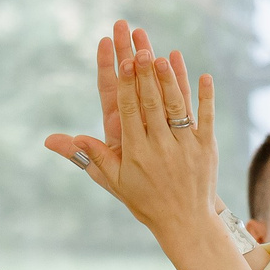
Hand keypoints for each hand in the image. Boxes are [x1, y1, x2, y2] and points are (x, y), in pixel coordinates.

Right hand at [45, 21, 218, 239]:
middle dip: (145, 74)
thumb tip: (61, 140)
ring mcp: (186, 146)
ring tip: (162, 55)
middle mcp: (161, 147)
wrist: (185, 223)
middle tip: (140, 47)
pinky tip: (203, 74)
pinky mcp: (207, 148)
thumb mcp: (114, 181)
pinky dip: (205, 97)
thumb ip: (93, 156)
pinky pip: (206, 118)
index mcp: (136, 152)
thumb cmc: (145, 200)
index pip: (128, 111)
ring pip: (177, 107)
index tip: (123, 61)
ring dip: (171, 80)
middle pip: (151, 103)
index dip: (126, 85)